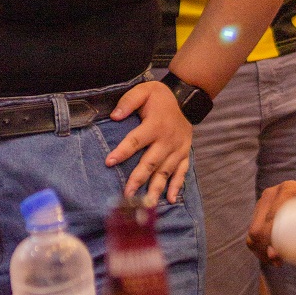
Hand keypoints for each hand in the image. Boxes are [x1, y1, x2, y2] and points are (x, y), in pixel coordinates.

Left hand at [105, 81, 193, 203]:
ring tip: (146, 204)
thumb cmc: (160, 97)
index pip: (136, 141)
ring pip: (165, 172)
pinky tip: (170, 200)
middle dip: (138, 179)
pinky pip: (181, 172)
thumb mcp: (143, 91)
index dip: (122, 152)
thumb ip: (128, 102)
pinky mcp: (184, 154)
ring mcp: (177, 149)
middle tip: (127, 195)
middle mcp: (167, 140)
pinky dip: (176, 186)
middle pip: (150, 162)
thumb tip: (114, 116)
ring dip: (155, 188)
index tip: (109, 162)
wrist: (187, 99)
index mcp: (155, 125)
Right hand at [247, 180, 295, 264]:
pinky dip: (256, 242)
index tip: (278, 256)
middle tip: (277, 262)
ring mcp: (267, 197)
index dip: (267, 240)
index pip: (270, 218)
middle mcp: (273, 192)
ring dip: (257, 247)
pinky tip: (268, 254)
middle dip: (260, 248)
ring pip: (253, 226)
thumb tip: (293, 251)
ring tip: (275, 261)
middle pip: (257, 224)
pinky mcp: (264, 205)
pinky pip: (255, 225)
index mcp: (288, 190)